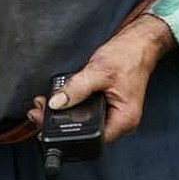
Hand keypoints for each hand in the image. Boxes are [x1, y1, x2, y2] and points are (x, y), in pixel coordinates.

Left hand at [25, 15, 174, 142]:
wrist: (140, 42)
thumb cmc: (128, 56)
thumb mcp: (99, 71)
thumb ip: (77, 89)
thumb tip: (56, 104)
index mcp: (123, 120)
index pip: (91, 137)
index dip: (68, 133)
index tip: (47, 123)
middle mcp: (120, 121)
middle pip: (85, 130)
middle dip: (61, 121)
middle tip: (39, 112)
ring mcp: (114, 113)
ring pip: (84, 119)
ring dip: (65, 111)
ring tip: (44, 103)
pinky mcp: (108, 103)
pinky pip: (87, 109)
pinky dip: (73, 103)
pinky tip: (60, 97)